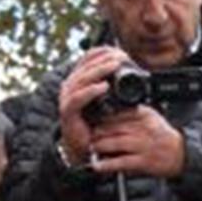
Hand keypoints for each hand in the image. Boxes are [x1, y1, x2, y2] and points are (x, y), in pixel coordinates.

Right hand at [57, 47, 130, 167]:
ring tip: (115, 66)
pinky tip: (104, 87)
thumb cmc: (96, 124)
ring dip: (100, 70)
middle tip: (121, 57)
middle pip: (86, 65)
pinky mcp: (67, 112)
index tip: (121, 53)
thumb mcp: (108, 101)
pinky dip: (91, 91)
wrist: (83, 147)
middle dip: (104, 59)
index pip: (88, 58)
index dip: (104, 52)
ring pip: (82, 79)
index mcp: (78, 79)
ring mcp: (67, 98)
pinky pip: (78, 98)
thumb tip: (134, 73)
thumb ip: (115, 86)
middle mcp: (70, 85)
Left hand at [89, 104, 186, 180]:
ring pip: (116, 143)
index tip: (94, 120)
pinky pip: (122, 162)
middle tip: (89, 134)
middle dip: (99, 131)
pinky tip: (98, 165)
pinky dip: (108, 164)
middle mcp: (144, 129)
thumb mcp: (152, 117)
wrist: (182, 155)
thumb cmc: (164, 137)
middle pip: (114, 128)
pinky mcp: (144, 162)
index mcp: (145, 115)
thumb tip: (111, 111)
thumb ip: (134, 112)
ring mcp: (144, 146)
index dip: (104, 117)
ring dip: (100, 146)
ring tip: (92, 147)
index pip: (119, 113)